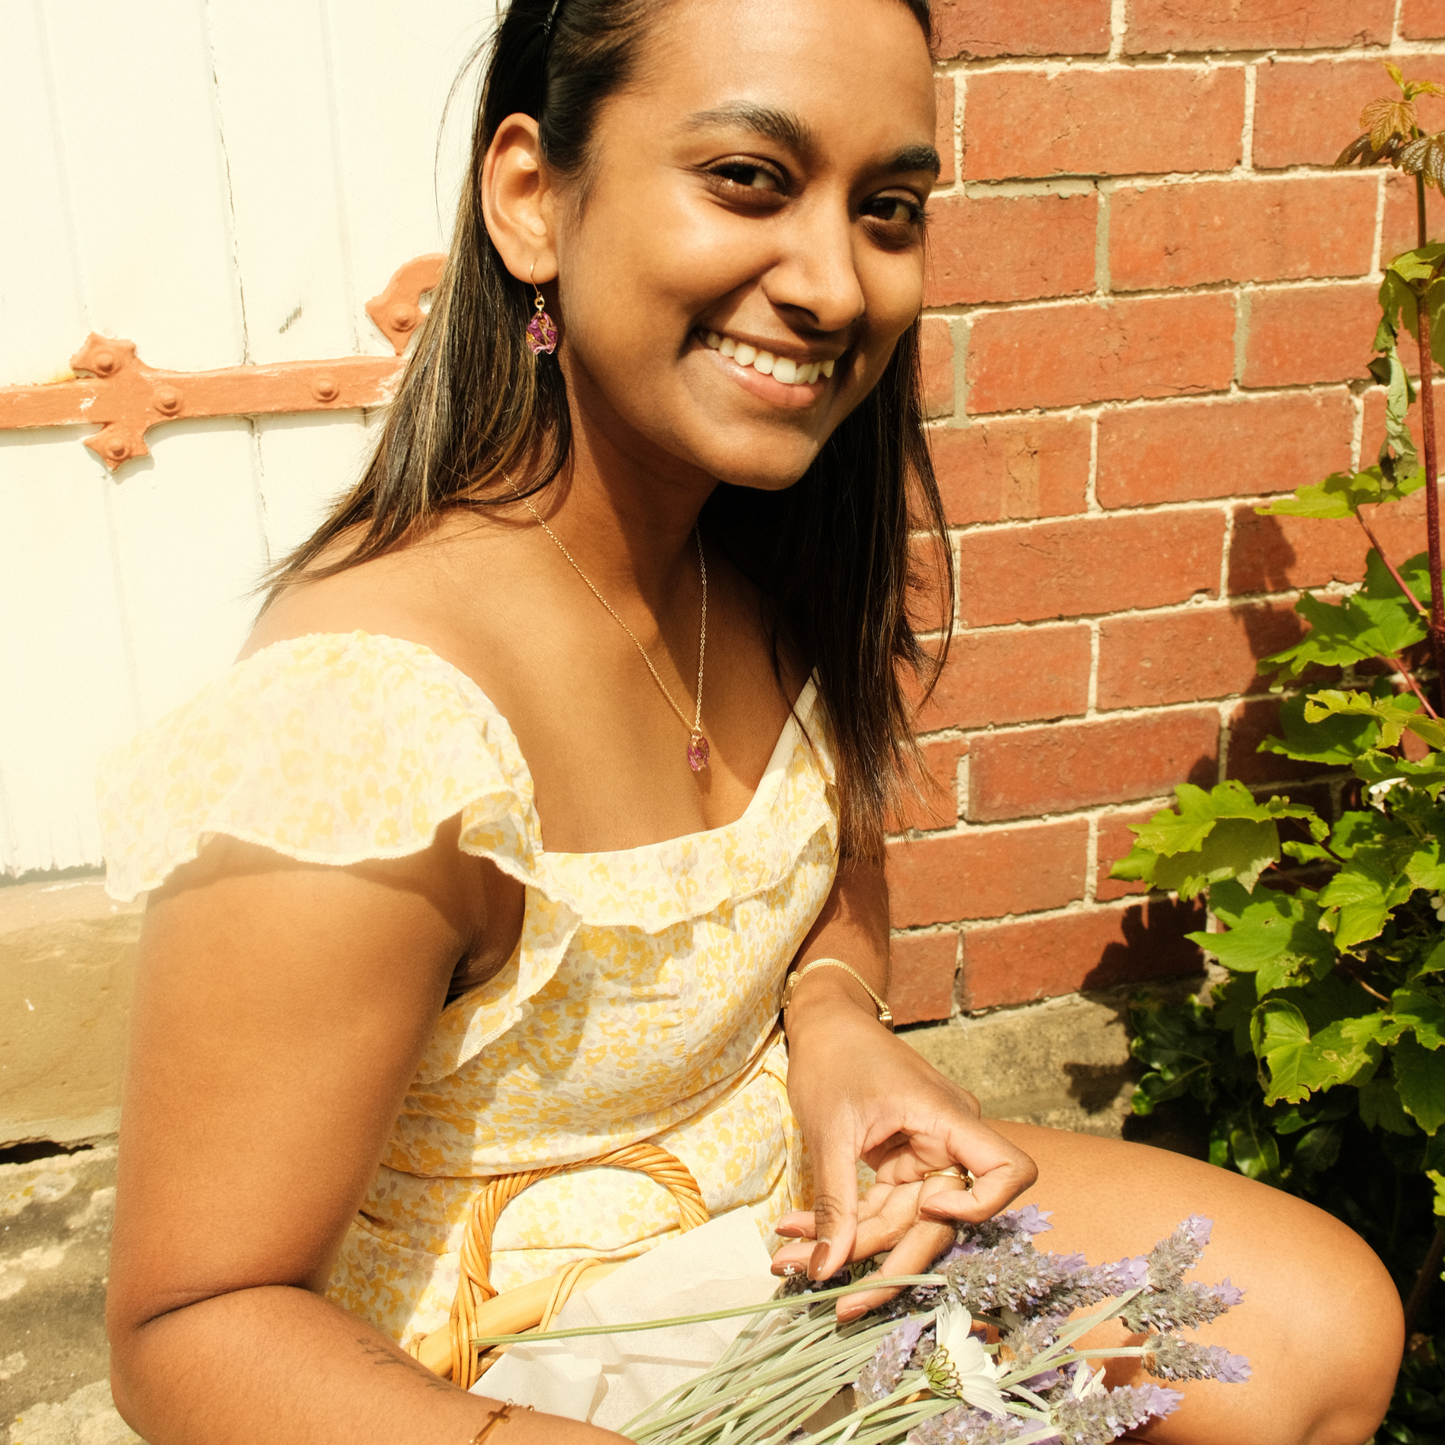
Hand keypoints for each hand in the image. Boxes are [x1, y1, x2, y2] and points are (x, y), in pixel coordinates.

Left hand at [775, 996, 1036, 1318]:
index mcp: (947, 1118)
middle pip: (938, 1221)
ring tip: (789, 1263)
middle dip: (886, 1264)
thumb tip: (825, 1270)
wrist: (823, 1022)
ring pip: (902, 1222)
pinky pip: (883, 1206)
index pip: (1006, 1170)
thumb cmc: (833, 1057)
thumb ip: (836, 1202)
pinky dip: (844, 1222)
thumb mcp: (831, 1130)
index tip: (926, 1208)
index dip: (978, 1205)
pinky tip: (800, 1237)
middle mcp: (948, 1140)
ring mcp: (926, 1153)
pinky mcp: (902, 1162)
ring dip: (848, 1245)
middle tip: (840, 1304)